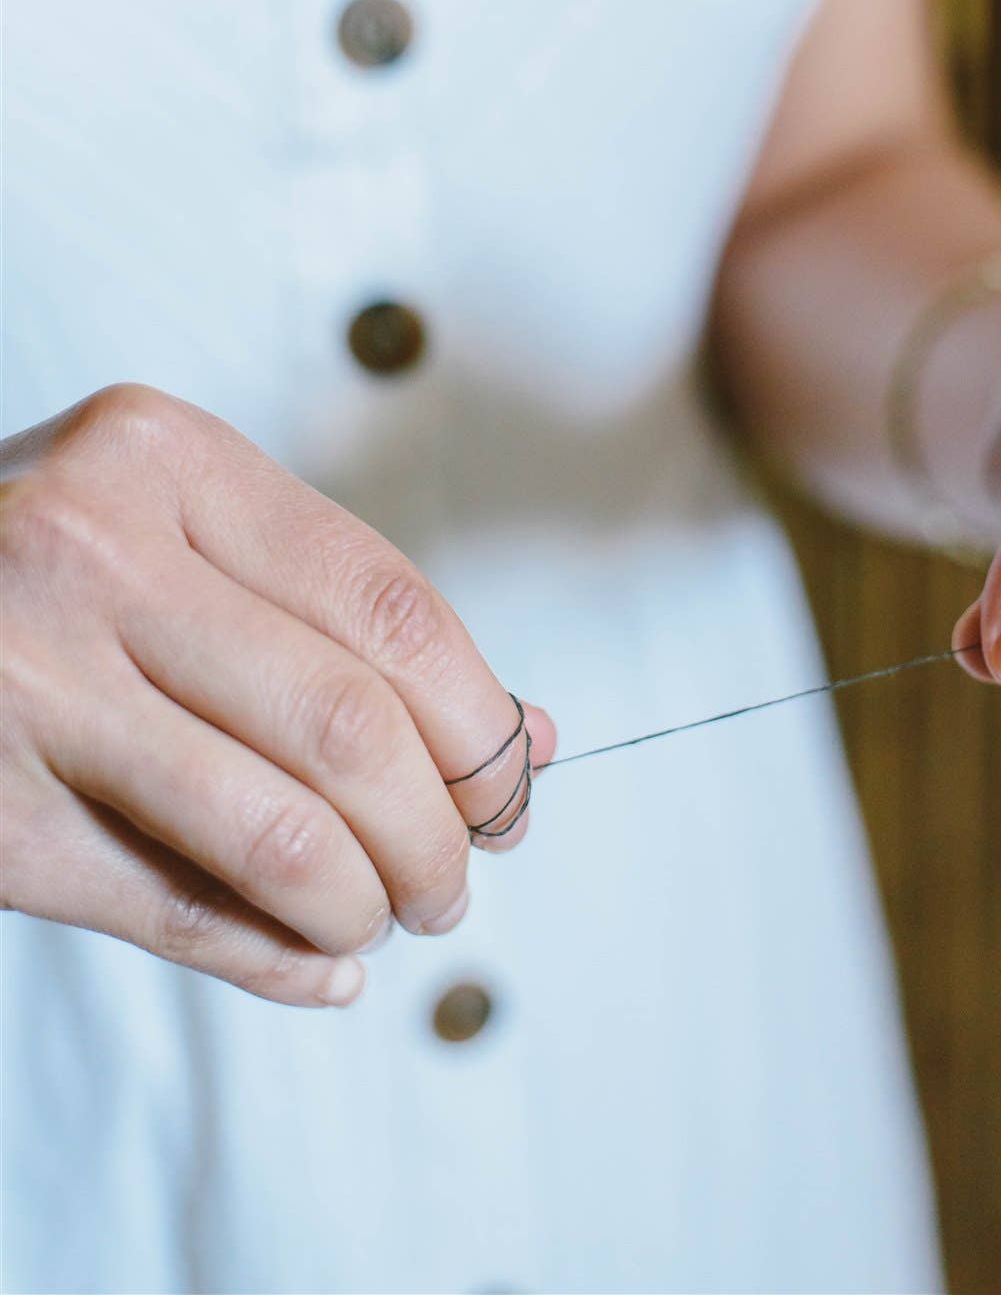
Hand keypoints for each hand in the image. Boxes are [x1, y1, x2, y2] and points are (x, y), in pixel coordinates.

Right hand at [0, 386, 553, 1003]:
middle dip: (443, 828)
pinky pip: (175, 913)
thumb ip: (339, 618)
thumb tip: (528, 737)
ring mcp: (29, 687)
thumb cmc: (45, 568)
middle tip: (458, 870)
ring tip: (392, 913)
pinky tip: (322, 963)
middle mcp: (92, 556)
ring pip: (281, 833)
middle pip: (351, 726)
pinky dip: (279, 959)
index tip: (513, 781)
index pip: (390, 607)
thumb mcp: (177, 530)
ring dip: (372, 901)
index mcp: (162, 459)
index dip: (480, 718)